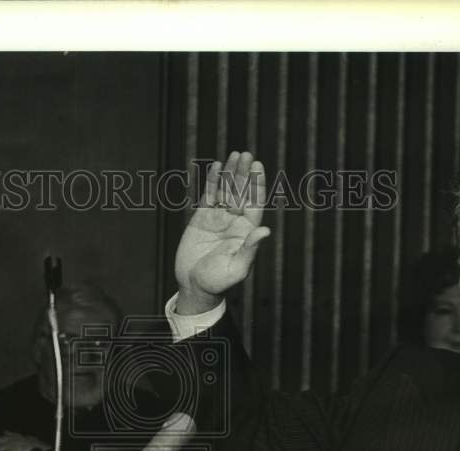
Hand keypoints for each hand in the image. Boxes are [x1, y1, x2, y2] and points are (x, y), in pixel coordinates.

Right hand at [173, 151, 270, 314]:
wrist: (193, 286)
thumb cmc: (217, 282)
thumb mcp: (237, 268)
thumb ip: (250, 249)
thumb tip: (265, 231)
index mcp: (246, 232)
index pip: (254, 202)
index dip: (257, 184)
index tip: (258, 166)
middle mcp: (234, 222)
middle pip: (241, 192)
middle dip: (244, 173)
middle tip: (246, 154)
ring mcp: (218, 219)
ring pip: (226, 191)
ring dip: (230, 173)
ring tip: (235, 155)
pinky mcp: (201, 219)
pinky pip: (209, 196)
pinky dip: (213, 182)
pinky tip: (217, 167)